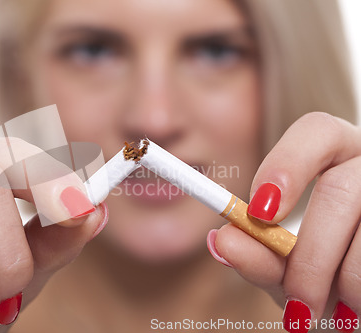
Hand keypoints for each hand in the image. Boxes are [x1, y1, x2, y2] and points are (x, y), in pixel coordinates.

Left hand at [210, 112, 360, 331]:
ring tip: (322, 310)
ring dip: (343, 280)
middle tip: (296, 298)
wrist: (355, 299)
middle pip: (340, 189)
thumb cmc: (317, 275)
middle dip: (310, 254)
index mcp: (333, 156)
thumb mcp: (283, 266)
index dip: (286, 166)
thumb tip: (224, 240)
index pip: (316, 131)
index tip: (259, 214)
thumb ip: (256, 253)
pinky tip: (352, 307)